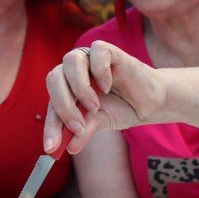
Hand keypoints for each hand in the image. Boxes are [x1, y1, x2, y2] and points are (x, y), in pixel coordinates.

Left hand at [44, 40, 165, 153]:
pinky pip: (97, 50)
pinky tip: (108, 86)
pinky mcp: (110, 52)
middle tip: (79, 126)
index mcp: (67, 90)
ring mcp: (90, 60)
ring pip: (71, 61)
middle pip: (54, 78)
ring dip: (80, 87)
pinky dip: (100, 70)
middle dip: (63, 106)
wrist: (148, 102)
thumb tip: (70, 148)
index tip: (52, 147)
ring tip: (94, 106)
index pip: (51, 105)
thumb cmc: (120, 109)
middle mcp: (74, 72)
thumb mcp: (101, 123)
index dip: (50, 126)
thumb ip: (84, 132)